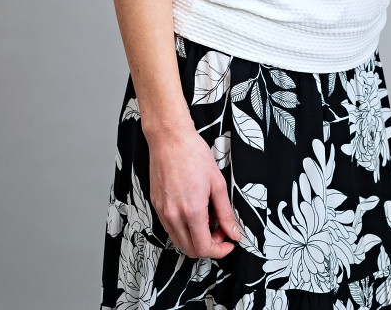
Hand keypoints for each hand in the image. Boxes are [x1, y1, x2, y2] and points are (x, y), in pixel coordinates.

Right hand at [148, 126, 240, 258]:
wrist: (169, 138)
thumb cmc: (193, 154)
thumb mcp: (217, 183)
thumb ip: (225, 212)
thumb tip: (234, 233)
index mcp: (192, 211)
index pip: (203, 248)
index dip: (219, 251)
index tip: (229, 243)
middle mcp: (174, 215)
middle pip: (190, 249)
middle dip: (209, 245)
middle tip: (220, 229)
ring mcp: (162, 211)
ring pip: (179, 241)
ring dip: (195, 238)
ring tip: (207, 218)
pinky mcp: (156, 205)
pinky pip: (170, 228)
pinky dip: (183, 228)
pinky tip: (193, 211)